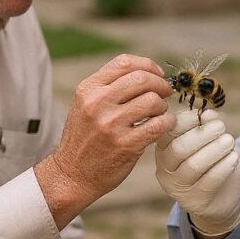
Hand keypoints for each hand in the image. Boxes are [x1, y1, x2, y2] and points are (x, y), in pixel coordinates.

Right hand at [36, 54, 174, 227]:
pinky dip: (167, 122)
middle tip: (166, 93)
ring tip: (159, 113)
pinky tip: (163, 125)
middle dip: (160, 84)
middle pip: (142, 79)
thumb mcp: (85, 105)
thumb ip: (109, 87)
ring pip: (152, 100)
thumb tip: (147, 73)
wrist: (72, 175)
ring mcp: (111, 124)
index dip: (148, 65)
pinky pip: (158, 124)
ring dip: (163, 106)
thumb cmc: (84, 139)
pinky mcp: (126, 145)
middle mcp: (97, 103)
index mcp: (88, 89)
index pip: (124, 63)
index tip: (158, 74)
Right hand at [154, 109, 239, 235]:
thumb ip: (205, 126)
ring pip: (194, 165)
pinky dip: (223, 166)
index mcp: (163, 149)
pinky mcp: (196, 201)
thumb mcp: (209, 140)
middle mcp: (165, 169)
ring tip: (229, 141)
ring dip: (215, 150)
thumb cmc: (213, 162)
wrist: (221, 197)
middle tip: (221, 127)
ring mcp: (178, 187)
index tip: (204, 115)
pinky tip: (234, 157)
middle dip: (202, 134)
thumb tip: (208, 114)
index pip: (167, 132)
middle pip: (179, 149)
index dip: (185, 120)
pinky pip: (209, 181)